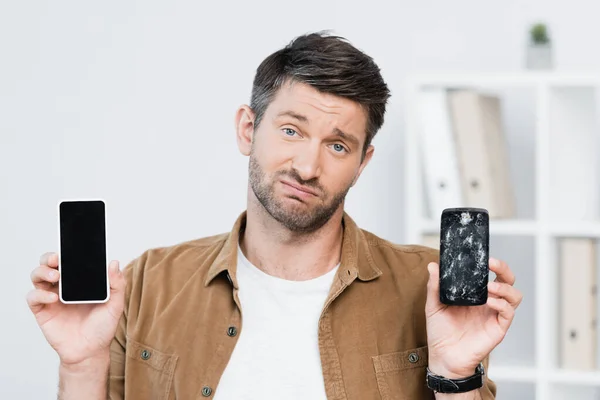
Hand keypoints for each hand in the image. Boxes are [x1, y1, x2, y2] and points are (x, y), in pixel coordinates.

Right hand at [26, 252, 125, 366]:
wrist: (90, 351)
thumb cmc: (102, 327)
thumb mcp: (115, 305)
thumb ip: (117, 284)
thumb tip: (114, 263)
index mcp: (80, 282)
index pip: (69, 261)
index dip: (67, 253)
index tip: (71, 248)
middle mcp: (63, 287)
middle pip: (48, 264)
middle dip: (49, 257)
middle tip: (57, 259)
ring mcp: (51, 298)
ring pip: (37, 276)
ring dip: (43, 272)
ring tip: (56, 275)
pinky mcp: (43, 311)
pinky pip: (33, 297)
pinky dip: (40, 294)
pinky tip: (53, 297)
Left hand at [425, 257, 522, 377]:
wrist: (443, 357)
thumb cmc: (440, 332)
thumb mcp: (434, 305)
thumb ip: (434, 286)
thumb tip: (433, 265)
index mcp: (476, 294)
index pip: (491, 274)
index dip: (492, 264)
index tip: (484, 256)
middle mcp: (489, 302)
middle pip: (508, 281)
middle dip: (504, 269)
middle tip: (492, 264)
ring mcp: (494, 314)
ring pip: (514, 296)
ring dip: (504, 287)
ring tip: (489, 287)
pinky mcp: (498, 328)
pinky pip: (508, 313)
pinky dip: (501, 304)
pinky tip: (489, 301)